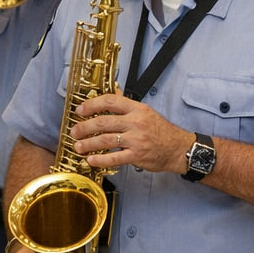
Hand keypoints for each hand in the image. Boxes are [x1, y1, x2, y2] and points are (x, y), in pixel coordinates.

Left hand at [70, 92, 194, 173]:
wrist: (179, 149)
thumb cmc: (161, 131)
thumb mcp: (146, 112)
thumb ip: (127, 105)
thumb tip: (112, 92)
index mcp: (137, 109)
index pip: (110, 101)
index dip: (92, 105)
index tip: (80, 110)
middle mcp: (136, 123)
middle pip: (103, 122)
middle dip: (85, 127)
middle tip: (74, 131)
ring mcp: (136, 140)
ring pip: (105, 140)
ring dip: (88, 144)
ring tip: (78, 146)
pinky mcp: (137, 156)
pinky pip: (114, 158)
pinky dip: (100, 159)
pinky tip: (91, 159)